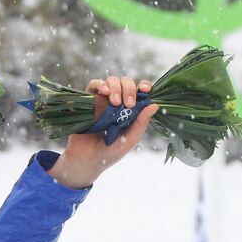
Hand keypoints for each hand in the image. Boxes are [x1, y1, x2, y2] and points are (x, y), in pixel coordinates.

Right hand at [48, 75, 158, 189]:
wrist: (86, 160)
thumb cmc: (110, 152)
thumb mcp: (129, 140)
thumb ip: (141, 123)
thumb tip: (155, 105)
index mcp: (131, 111)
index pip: (140, 92)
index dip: (144, 86)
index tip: (146, 89)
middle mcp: (118, 103)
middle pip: (126, 83)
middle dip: (129, 88)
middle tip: (128, 103)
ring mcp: (103, 100)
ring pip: (111, 81)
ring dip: (116, 87)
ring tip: (115, 102)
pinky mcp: (88, 101)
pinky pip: (93, 85)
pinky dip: (99, 84)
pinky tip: (103, 92)